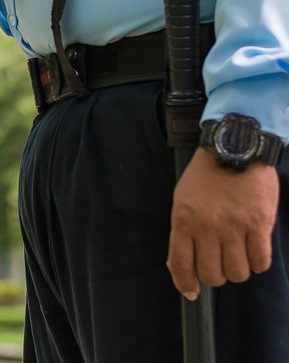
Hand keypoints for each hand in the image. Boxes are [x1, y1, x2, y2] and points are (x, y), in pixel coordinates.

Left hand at [167, 148, 279, 299]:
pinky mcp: (259, 224)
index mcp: (183, 221)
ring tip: (238, 256)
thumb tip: (181, 263)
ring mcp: (234, 227)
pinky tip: (255, 251)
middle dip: (216, 276)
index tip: (192, 292)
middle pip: (212, 274)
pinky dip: (258, 263)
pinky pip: (260, 262)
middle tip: (220, 264)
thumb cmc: (206, 175)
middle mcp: (207, 227)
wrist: (235, 149)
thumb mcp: (182, 200)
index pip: (180, 264)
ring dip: (238, 270)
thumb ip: (182, 231)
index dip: (185, 284)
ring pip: (237, 273)